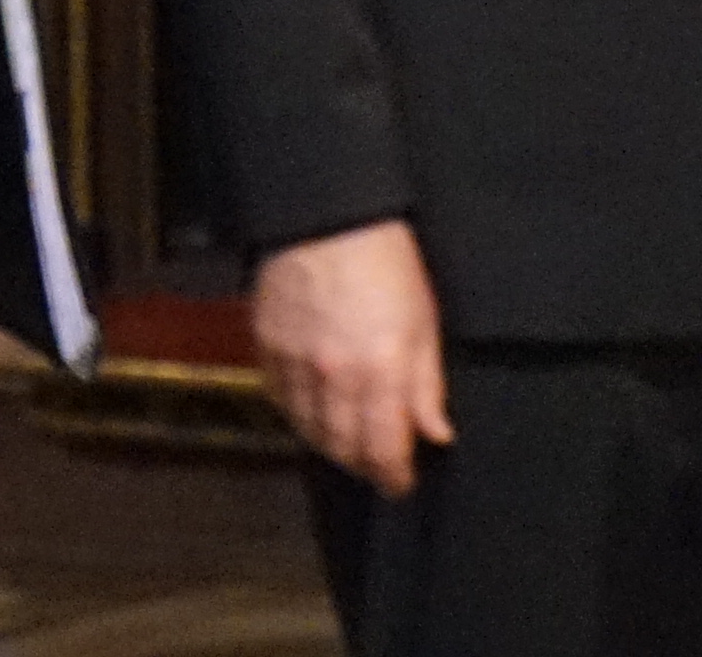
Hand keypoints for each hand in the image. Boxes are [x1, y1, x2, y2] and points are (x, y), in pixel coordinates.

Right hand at [252, 221, 450, 495]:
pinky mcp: (266, 344)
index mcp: (380, 373)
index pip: (384, 450)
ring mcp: (295, 362)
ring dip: (328, 443)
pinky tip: (310, 407)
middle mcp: (334, 376)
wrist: (326, 217)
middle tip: (375, 464)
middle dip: (361, 463)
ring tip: (344, 441)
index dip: (393, 476)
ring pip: (306, 428)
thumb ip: (427, 385)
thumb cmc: (384, 262)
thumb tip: (435, 433)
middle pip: (342, 447)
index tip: (400, 484)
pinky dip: (295, 411)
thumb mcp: (424, 323)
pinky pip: (278, 396)